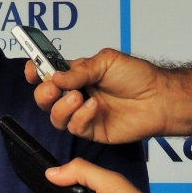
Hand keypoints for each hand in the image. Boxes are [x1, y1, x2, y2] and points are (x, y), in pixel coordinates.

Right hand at [25, 48, 168, 142]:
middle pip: (45, 98)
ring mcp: (82, 114)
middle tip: (53, 88)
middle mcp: (75, 94)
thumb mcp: (106, 62)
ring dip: (61, 106)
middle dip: (43, 92)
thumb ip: (79, 71)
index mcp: (76, 75)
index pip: (48, 73)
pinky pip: (75, 127)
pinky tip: (94, 107)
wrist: (159, 98)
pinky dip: (81, 117)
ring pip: (55, 116)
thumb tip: (55, 77)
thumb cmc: (137, 76)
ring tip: (77, 97)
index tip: (32, 69)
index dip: (35, 71)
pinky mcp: (91, 131)